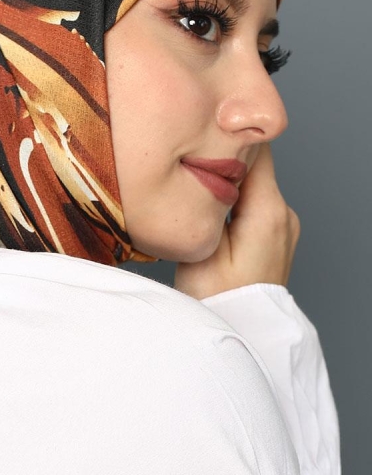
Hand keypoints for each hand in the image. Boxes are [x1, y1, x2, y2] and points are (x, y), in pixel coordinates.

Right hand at [174, 146, 299, 299]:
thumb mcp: (204, 245)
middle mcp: (284, 213)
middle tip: (190, 170)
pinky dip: (236, 203)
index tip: (198, 140)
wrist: (243, 334)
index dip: (227, 140)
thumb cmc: (218, 298)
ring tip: (198, 196)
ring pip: (254, 185)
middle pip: (255, 166)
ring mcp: (284, 225)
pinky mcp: (277, 236)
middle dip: (224, 164)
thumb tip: (211, 169)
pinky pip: (256, 205)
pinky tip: (214, 216)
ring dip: (228, 185)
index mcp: (268, 210)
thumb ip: (211, 200)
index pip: (256, 150)